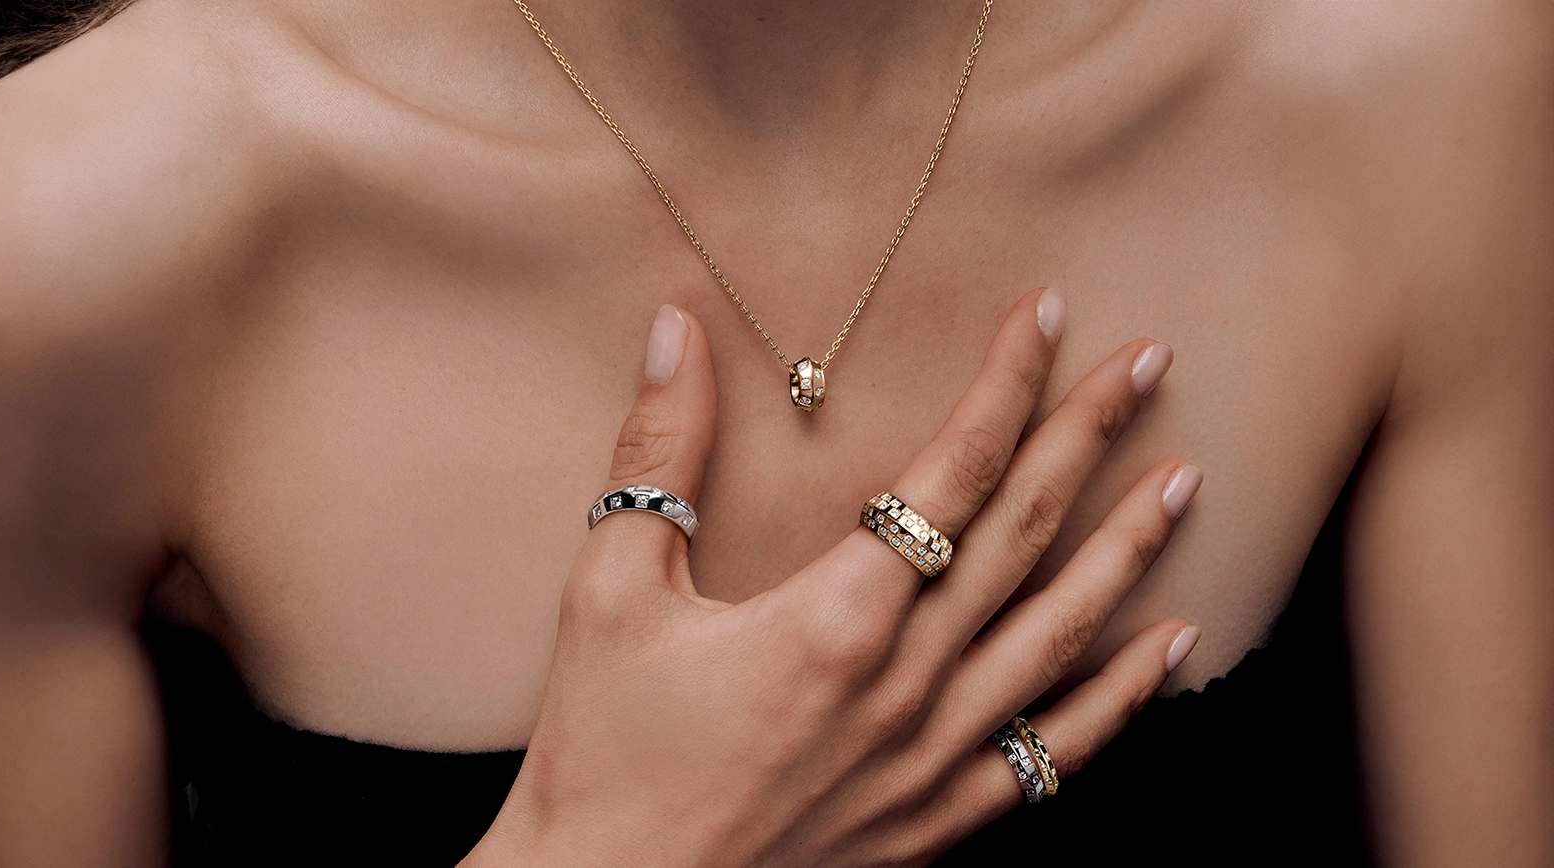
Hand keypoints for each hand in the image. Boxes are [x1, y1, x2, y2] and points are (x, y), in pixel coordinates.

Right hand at [471, 289, 1201, 866]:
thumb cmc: (602, 752)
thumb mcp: (611, 589)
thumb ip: (657, 454)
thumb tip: (673, 331)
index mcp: (834, 618)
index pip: (950, 472)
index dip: (1006, 384)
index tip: (1046, 314)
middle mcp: (906, 684)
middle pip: (1024, 536)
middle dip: (1090, 438)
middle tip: (1150, 364)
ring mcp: (934, 760)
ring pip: (1061, 635)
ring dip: (1129, 550)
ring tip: (1184, 480)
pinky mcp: (938, 823)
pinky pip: (1057, 755)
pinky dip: (1124, 696)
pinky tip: (1172, 644)